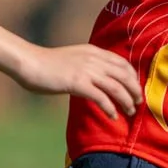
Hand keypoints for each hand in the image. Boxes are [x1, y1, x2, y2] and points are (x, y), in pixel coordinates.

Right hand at [11, 43, 141, 118]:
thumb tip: (98, 77)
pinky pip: (102, 98)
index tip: (135, 88)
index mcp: (94, 51)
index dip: (133, 77)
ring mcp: (87, 71)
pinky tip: (113, 116)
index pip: (123, 63)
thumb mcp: (74, 58)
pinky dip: (110, 108)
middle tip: (138, 102)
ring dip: (127, 101)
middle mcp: (95, 59)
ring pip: (117, 88)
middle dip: (135, 90)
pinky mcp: (78, 83)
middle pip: (125, 76)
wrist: (28, 62)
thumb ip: (88, 63)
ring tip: (130, 112)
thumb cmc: (47, 63)